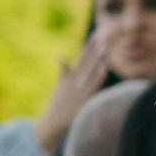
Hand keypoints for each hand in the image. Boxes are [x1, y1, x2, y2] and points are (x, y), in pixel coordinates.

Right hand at [32, 30, 114, 155]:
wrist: (50, 126)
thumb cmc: (57, 107)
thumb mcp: (59, 86)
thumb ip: (63, 72)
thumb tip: (60, 57)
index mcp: (69, 75)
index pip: (83, 55)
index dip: (91, 43)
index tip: (99, 31)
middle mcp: (74, 80)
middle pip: (87, 58)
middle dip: (96, 44)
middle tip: (105, 29)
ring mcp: (78, 89)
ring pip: (89, 69)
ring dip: (97, 56)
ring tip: (105, 43)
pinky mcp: (82, 100)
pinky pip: (92, 86)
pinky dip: (97, 76)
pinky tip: (104, 67)